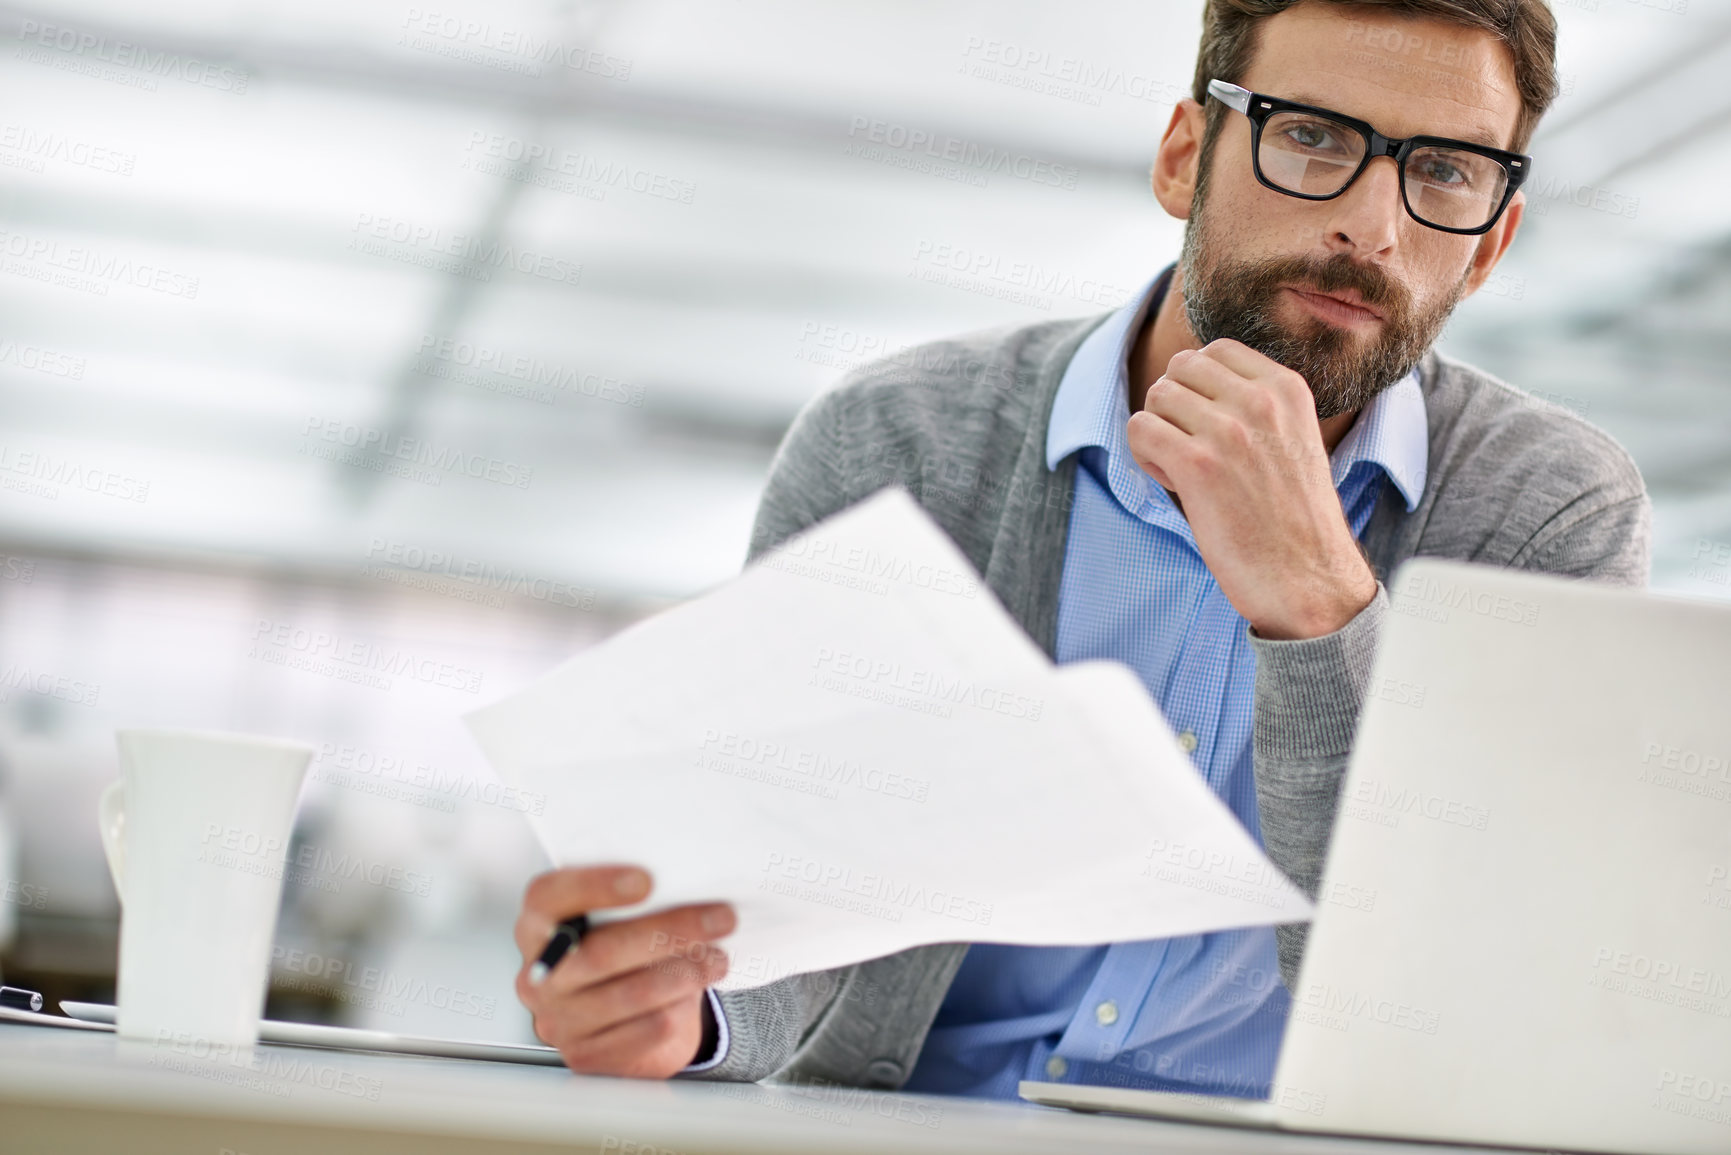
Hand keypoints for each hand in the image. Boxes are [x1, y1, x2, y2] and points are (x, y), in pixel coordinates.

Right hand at [514, 865, 733, 1076]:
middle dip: (671, 931)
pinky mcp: (587, 1055)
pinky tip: (697, 989)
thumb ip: (635, 901)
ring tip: (718, 957)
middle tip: (720, 918)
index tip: (646, 881)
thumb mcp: (618, 919)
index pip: (549, 899)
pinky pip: (646, 1030)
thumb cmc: (622, 953)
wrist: (620, 1019)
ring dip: (687, 972)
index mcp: (537, 925)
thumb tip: (687, 882)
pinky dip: (681, 1007)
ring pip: (632, 994)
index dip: (594, 887)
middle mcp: (539, 975)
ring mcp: (558, 1020)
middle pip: (602, 951)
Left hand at [1127, 339, 1375, 639]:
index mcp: (1287, 388)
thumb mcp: (1291, 439)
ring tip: (1185, 470)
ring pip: (1157, 395)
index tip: (1210, 423)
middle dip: (1175, 405)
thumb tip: (1189, 382)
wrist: (1308, 578)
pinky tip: (1174, 483)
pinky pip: (1139, 429)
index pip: (1216, 350)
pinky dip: (1145, 456)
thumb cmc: (1292, 519)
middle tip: (1191, 448)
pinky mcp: (1197, 465)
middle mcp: (1259, 400)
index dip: (1199, 384)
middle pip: (1181, 367)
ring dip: (1159, 432)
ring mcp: (1228, 430)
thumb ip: (1253, 405)